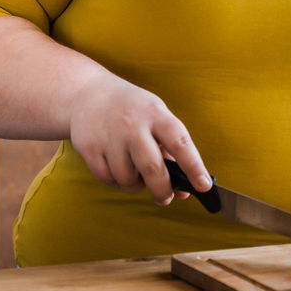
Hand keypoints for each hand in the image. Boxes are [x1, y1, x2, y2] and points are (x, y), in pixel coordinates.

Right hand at [65, 71, 210, 205]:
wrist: (87, 92)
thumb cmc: (130, 108)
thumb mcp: (155, 116)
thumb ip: (170, 150)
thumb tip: (184, 189)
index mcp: (156, 113)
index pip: (180, 143)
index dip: (194, 167)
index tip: (204, 186)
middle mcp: (133, 124)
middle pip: (153, 168)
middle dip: (162, 190)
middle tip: (165, 197)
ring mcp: (110, 136)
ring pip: (128, 179)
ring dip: (135, 186)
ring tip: (135, 174)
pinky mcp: (90, 148)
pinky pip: (108, 179)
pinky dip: (116, 182)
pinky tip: (117, 168)